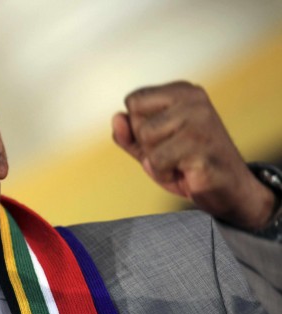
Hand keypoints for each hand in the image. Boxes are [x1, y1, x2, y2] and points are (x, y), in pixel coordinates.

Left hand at [112, 81, 275, 229]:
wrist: (228, 190)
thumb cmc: (187, 164)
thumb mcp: (150, 147)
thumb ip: (128, 133)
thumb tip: (117, 118)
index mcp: (183, 91)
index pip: (133, 100)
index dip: (138, 126)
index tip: (164, 137)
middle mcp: (194, 100)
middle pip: (138, 121)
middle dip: (147, 145)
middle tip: (174, 153)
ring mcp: (200, 122)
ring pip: (146, 140)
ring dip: (155, 161)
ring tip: (179, 162)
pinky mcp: (201, 148)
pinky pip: (157, 162)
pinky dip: (164, 174)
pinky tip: (185, 172)